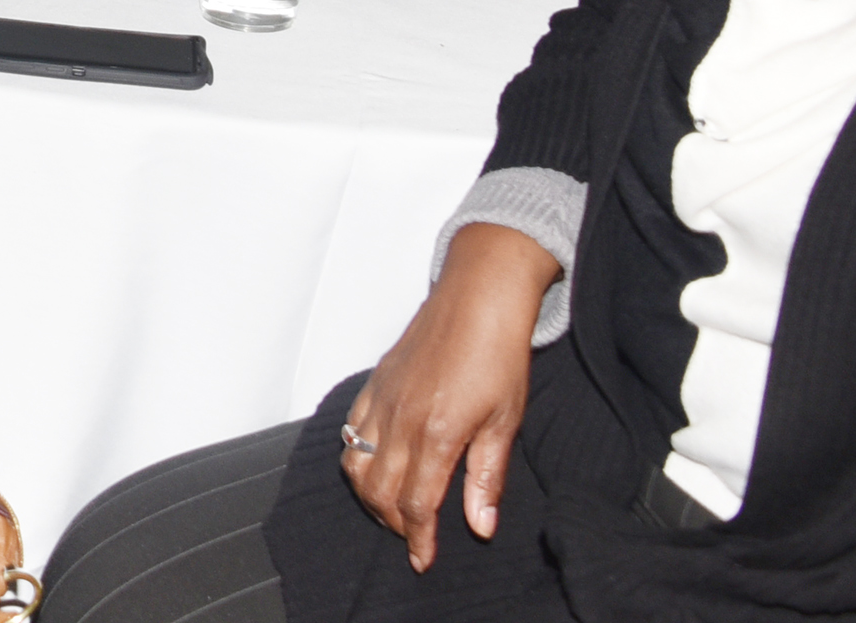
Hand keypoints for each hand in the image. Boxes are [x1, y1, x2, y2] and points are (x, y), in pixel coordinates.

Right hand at [343, 223, 555, 571]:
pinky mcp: (374, 383)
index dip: (419, 539)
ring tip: (394, 508)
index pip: (416, 504)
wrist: (477, 297)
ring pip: (355, 465)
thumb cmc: (498, 354)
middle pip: (379, 492)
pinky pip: (350, 430)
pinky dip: (356, 457)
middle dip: (393, 524)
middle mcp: (400, 419)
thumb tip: (480, 526)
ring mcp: (381, 399)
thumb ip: (486, 478)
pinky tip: (376, 464)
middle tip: (415, 537)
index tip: (423, 559)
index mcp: (436, 433)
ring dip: (370, 496)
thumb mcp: (504, 422)